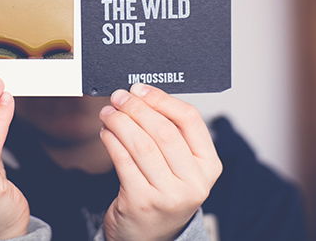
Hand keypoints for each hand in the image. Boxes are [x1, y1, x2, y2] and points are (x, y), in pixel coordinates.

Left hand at [98, 83, 221, 240]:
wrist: (149, 236)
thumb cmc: (163, 193)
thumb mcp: (180, 166)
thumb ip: (170, 134)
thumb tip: (142, 95)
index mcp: (209, 166)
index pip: (190, 120)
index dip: (161, 99)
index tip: (140, 89)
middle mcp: (194, 183)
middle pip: (163, 130)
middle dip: (136, 108)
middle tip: (119, 97)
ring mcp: (169, 195)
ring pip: (141, 144)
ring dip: (120, 122)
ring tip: (108, 113)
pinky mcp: (142, 202)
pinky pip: (123, 161)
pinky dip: (111, 141)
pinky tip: (106, 133)